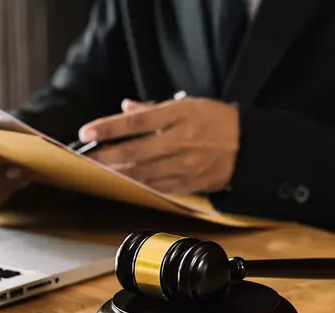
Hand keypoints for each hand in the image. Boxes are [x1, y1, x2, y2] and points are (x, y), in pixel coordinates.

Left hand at [79, 98, 239, 193]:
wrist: (249, 146)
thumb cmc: (216, 121)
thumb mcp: (188, 105)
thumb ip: (153, 109)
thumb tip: (125, 108)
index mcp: (179, 116)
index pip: (135, 122)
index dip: (108, 128)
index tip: (87, 132)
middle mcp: (180, 141)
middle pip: (134, 152)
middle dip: (105, 156)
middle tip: (85, 157)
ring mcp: (185, 165)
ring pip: (142, 172)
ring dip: (117, 172)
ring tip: (98, 170)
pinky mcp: (189, 183)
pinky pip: (156, 186)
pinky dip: (137, 184)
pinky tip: (123, 180)